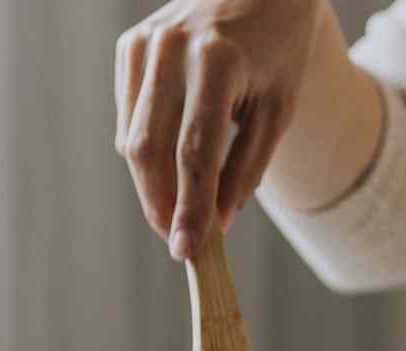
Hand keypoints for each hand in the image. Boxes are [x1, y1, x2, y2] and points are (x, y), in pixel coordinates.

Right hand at [116, 0, 328, 259]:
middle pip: (151, 150)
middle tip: (179, 240)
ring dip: (152, 183)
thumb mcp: (277, 111)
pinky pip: (128, 117)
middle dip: (161, 204)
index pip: (194, 152)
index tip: (186, 252)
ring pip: (132, 139)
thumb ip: (246, 169)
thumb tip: (215, 224)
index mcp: (217, 61)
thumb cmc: (277, 51)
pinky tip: (171, 154)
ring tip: (181, 201)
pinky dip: (146, 149)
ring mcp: (145, 43)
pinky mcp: (131, 46)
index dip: (189, 207)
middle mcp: (172, 48)